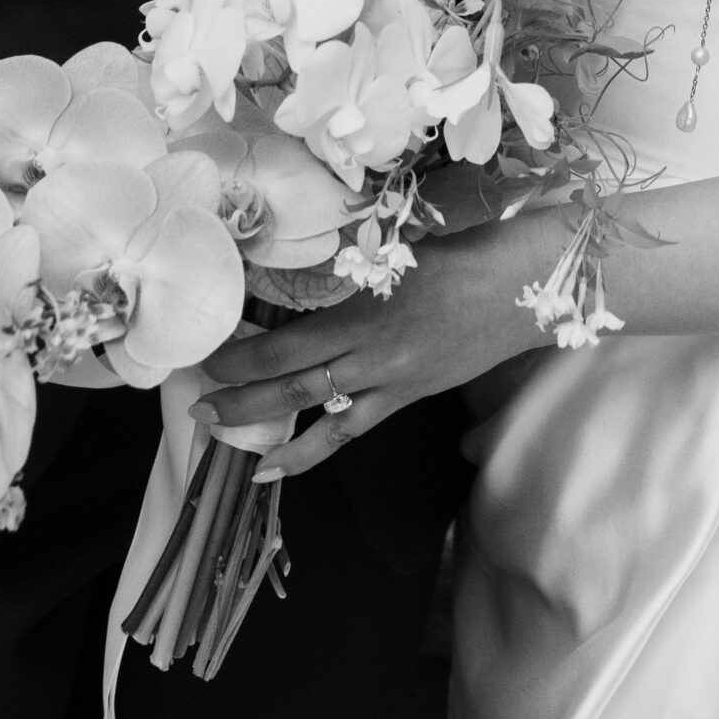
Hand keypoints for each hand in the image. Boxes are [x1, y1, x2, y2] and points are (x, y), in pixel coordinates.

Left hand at [195, 217, 555, 481]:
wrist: (521, 289)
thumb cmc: (461, 254)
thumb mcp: (395, 251)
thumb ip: (350, 267)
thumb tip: (304, 268)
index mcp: (364, 312)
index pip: (287, 345)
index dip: (242, 357)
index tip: (208, 355)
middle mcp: (371, 355)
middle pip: (292, 385)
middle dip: (240, 398)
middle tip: (197, 404)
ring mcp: (391, 383)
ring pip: (317, 415)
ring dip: (266, 429)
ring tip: (224, 440)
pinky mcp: (408, 398)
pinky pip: (353, 430)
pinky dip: (315, 450)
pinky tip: (282, 466)